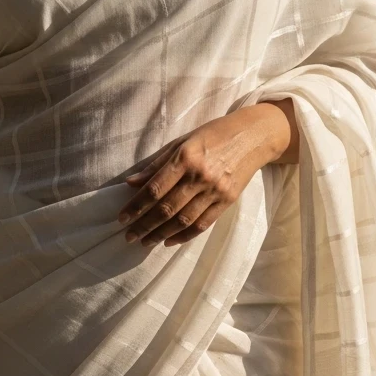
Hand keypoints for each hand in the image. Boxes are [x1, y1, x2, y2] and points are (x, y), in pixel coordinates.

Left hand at [117, 107, 282, 247]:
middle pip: (167, 208)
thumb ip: (156, 164)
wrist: (253, 136)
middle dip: (144, 225)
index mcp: (185, 158)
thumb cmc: (213, 135)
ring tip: (145, 241)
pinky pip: (202, 224)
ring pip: (183, 220)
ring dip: (161, 234)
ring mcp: (215, 191)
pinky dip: (184, 235)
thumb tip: (130, 183)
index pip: (155, 189)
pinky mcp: (227, 201)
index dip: (136, 206)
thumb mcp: (182, 141)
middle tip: (129, 236)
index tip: (122, 218)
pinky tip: (169, 240)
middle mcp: (200, 176)